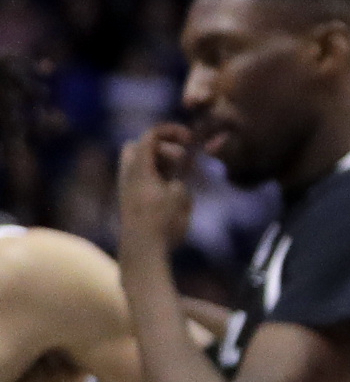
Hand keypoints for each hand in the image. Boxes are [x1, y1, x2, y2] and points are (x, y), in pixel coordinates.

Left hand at [117, 126, 197, 258]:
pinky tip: (170, 188)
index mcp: (140, 170)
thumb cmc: (163, 223)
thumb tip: (182, 164)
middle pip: (137, 146)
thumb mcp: (181, 196)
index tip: (190, 138)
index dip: (171, 130)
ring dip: (157, 161)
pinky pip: (140, 176)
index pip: (150, 136)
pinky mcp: (130, 200)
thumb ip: (181, 174)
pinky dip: (154, 174)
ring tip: (177, 174)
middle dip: (159, 145)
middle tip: (180, 158)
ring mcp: (127, 187)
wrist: (142, 250)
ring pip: (137, 162)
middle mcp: (129, 175)